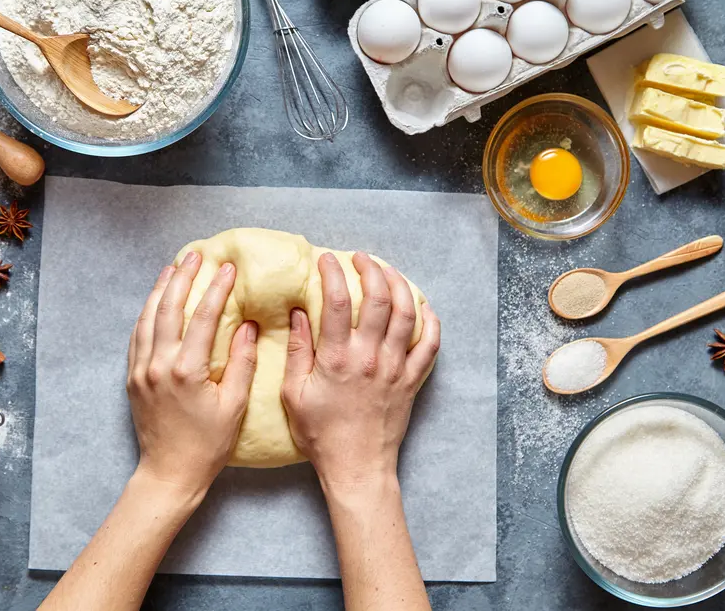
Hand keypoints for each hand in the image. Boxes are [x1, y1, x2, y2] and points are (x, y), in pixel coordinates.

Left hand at [127, 251, 257, 497]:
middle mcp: (159, 365)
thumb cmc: (208, 444)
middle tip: (195, 255)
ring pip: (147, 318)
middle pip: (169, 308)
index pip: (204, 317)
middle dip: (183, 277)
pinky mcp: (132, 377)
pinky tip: (155, 300)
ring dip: (161, 289)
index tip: (228, 268)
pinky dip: (146, 313)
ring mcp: (141, 370)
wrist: (170, 472)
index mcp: (187, 371)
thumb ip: (242, 363)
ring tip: (173, 267)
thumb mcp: (234, 406)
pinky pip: (137, 336)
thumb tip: (248, 325)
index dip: (217, 289)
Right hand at [280, 252, 439, 487]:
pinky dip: (430, 321)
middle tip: (360, 258)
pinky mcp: (411, 381)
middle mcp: (370, 357)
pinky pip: (430, 345)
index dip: (331, 273)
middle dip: (370, 269)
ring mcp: (395, 368)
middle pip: (378, 298)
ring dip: (400, 285)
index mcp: (337, 358)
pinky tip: (423, 306)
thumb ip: (297, 351)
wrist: (356, 467)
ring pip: (407, 314)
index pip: (335, 301)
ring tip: (388, 271)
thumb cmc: (320, 434)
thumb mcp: (294, 394)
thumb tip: (297, 313)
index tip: (326, 260)